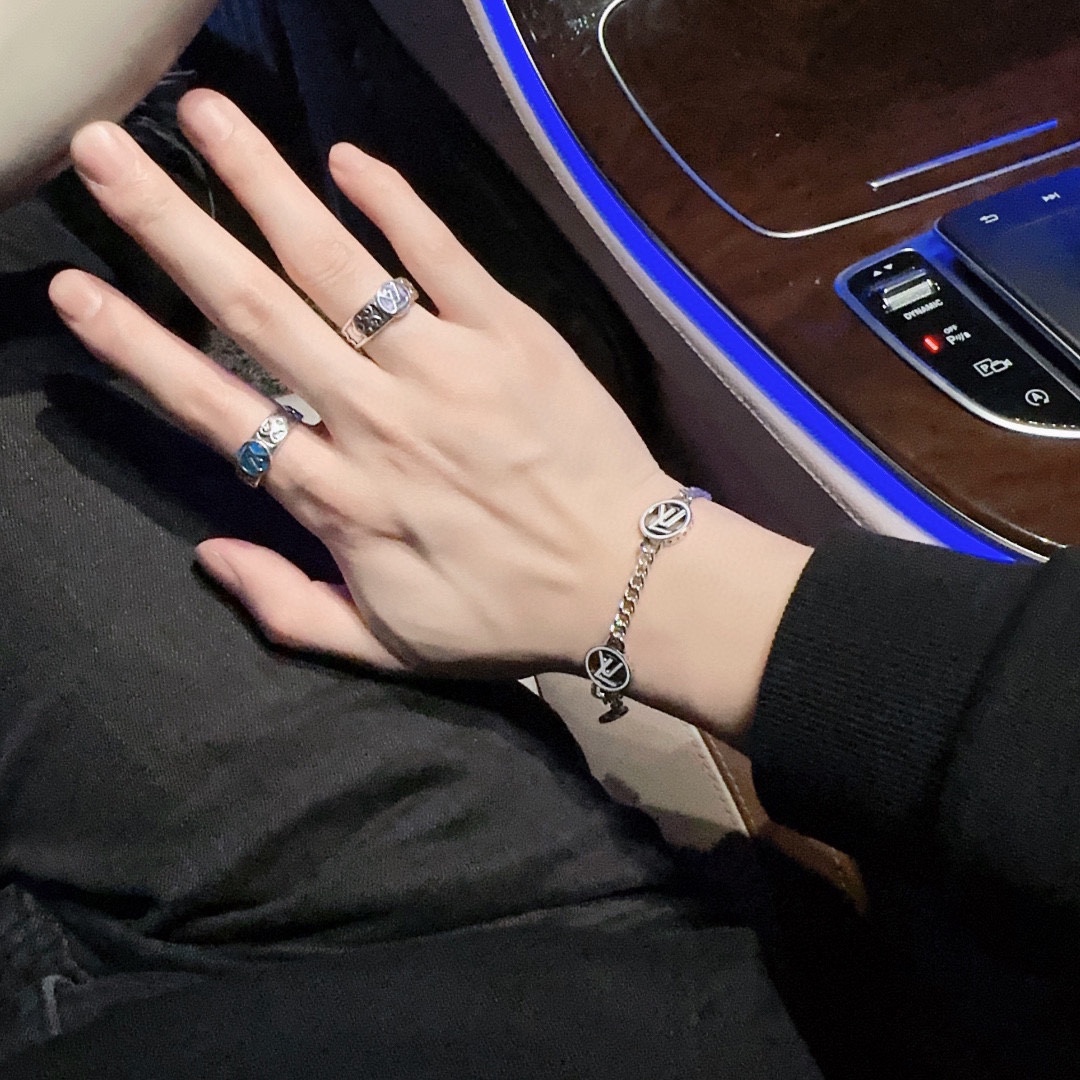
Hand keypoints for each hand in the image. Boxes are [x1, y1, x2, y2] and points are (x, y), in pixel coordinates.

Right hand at [48, 90, 676, 677]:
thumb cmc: (507, 615)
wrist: (627, 580)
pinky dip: (396, 205)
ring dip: (265, 186)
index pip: (216, 409)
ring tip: (206, 119)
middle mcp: (379, 422)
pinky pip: (443, 257)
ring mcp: (447, 371)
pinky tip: (345, 161)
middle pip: (257, 313)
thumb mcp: (388, 645)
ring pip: (339, 266)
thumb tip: (209, 555)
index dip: (139, 346)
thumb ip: (287, 608)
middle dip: (173, 230)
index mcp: (340, 498)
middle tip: (109, 157)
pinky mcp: (513, 337)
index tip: (80, 292)